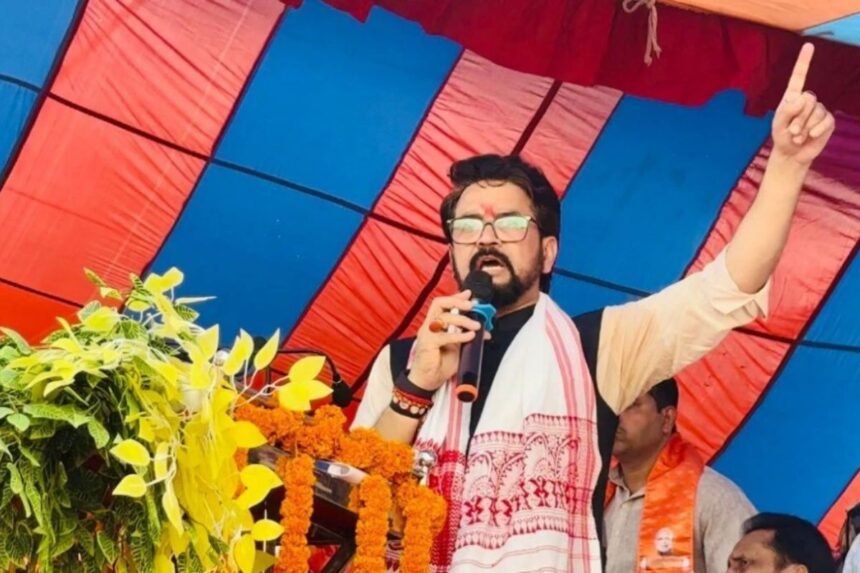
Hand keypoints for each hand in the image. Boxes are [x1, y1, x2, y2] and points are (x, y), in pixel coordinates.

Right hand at [408, 291, 482, 391]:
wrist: (428, 381)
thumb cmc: (441, 365)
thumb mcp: (459, 348)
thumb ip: (468, 337)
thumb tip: (485, 331)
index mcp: (436, 324)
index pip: (444, 304)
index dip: (456, 297)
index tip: (469, 294)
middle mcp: (429, 325)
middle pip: (439, 303)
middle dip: (456, 301)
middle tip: (472, 306)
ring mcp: (427, 333)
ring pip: (443, 317)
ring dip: (462, 319)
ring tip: (477, 325)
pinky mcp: (427, 343)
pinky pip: (444, 336)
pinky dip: (459, 335)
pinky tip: (470, 336)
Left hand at [772, 43, 834, 165]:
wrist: (792, 154)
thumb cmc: (782, 137)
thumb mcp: (778, 125)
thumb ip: (787, 111)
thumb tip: (802, 98)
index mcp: (792, 97)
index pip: (798, 77)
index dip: (804, 61)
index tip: (808, 45)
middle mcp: (807, 101)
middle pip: (808, 99)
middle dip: (798, 118)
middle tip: (792, 131)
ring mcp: (819, 110)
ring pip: (816, 112)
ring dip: (805, 127)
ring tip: (798, 136)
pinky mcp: (828, 121)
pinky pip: (826, 121)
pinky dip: (816, 130)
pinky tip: (810, 136)